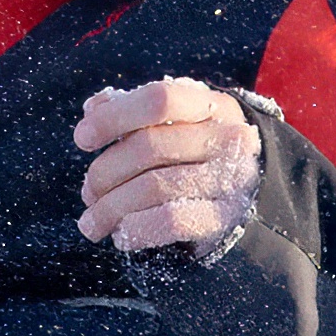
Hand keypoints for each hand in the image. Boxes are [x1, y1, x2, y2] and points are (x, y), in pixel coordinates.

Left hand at [75, 79, 261, 256]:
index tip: (82, 139)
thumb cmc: (197, 155)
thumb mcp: (175, 125)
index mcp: (212, 106)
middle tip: (88, 192)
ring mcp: (230, 180)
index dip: (114, 117)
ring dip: (110, 208)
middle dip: (104, 173)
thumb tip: (94, 108)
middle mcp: (227, 139)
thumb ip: (133, 111)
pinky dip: (135, 229)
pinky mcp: (225, 219)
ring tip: (92, 221)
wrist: (252, 199)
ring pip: (152, 187)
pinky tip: (121, 235)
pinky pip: (169, 221)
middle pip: (147, 147)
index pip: (159, 100)